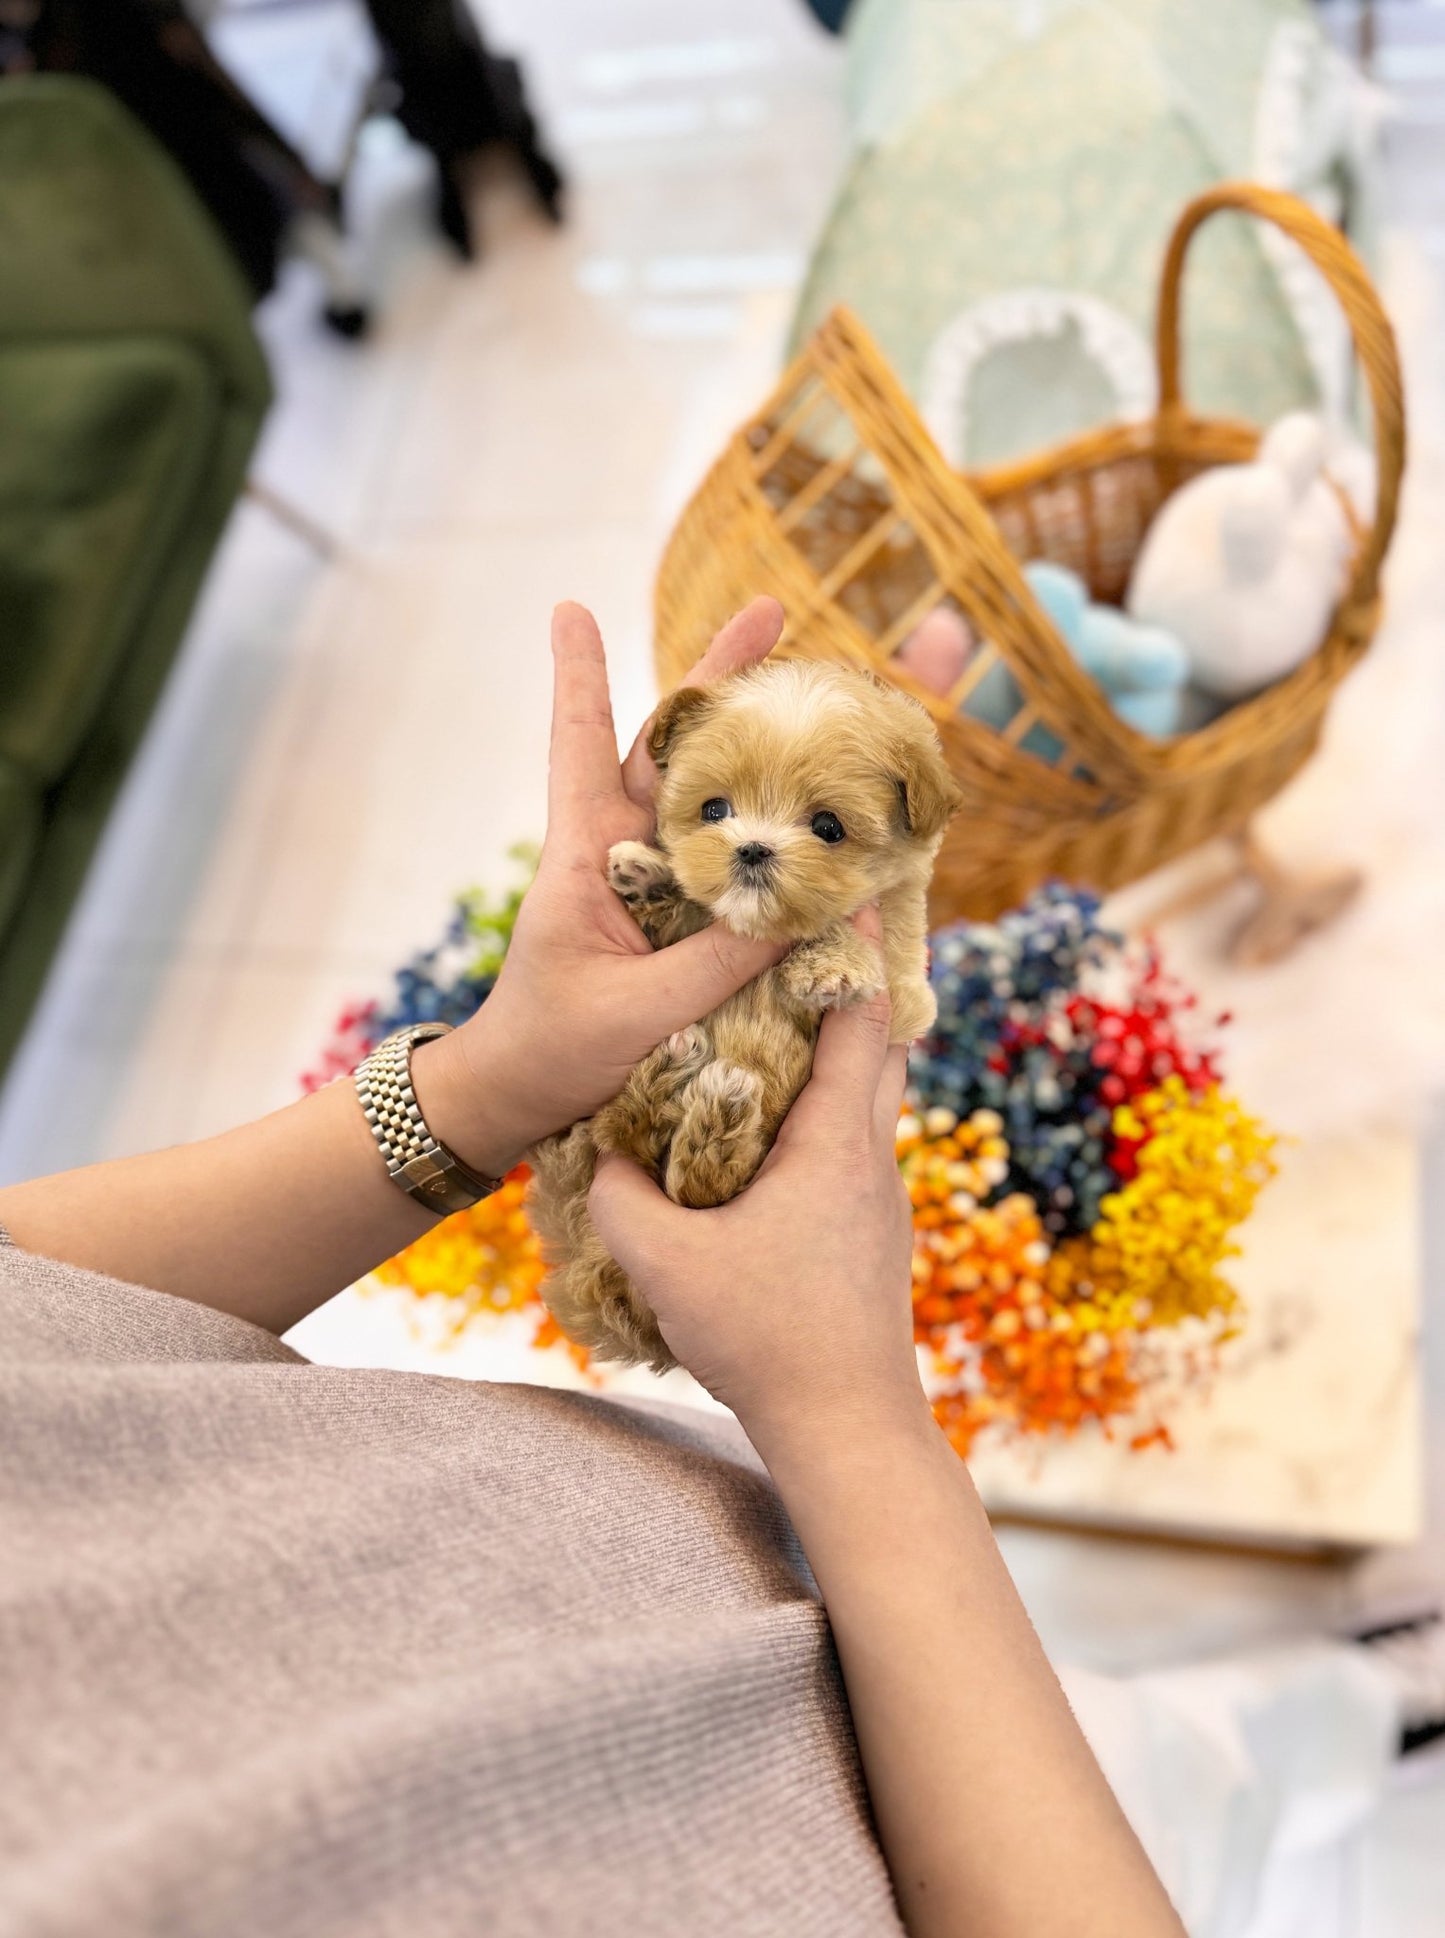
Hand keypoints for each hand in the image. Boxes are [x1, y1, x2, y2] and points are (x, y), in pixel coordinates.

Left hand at [416, 598, 789, 1174]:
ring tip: (817, 696)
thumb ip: (724, 962)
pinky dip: (771, 841)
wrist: (517, 1105)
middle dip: (721, 680)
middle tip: (775, 611)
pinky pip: (732, 873)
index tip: (569, 607)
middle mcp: (619, 856)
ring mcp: (650, 890)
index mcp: (584, 855)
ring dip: (760, 752)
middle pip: (672, 749)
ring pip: (712, 802)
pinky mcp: (676, 929)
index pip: (582, 746)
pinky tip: (820, 821)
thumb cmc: (553, 1051)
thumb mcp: (639, 1011)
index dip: (580, 676)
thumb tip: (818, 910)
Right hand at [587, 954, 925, 1455]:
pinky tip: (790, 1129)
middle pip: (884, 1048)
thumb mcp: (665, 1264)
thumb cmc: (766, 1337)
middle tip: (824, 940)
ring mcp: (882, 1200)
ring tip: (801, 1021)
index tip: (851, 892)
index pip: (859, 1021)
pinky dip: (838, 1108)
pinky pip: (861, 1145)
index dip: (857, 952)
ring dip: (850, 1053)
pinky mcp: (875, 1238)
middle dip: (861, 989)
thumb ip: (620, 1199)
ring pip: (876, 1100)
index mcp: (835, 1144)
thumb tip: (599, 1155)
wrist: (847, 1426)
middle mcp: (872, 1158)